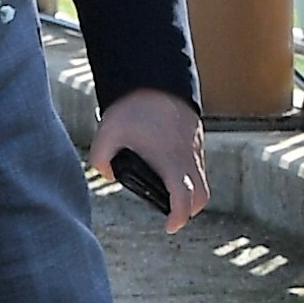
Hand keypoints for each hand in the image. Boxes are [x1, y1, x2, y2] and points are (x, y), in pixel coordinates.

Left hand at [95, 87, 212, 230]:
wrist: (156, 76)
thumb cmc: (134, 106)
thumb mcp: (107, 132)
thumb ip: (101, 159)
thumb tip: (108, 174)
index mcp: (170, 161)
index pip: (184, 199)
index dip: (178, 218)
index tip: (169, 226)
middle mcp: (188, 158)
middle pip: (201, 197)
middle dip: (189, 210)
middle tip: (170, 213)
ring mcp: (195, 147)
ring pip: (202, 180)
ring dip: (189, 191)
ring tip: (166, 190)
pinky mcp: (196, 137)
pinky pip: (198, 164)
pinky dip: (188, 173)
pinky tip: (167, 166)